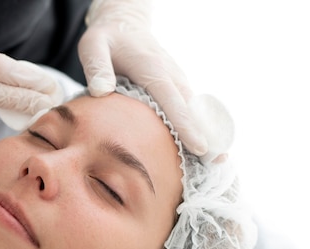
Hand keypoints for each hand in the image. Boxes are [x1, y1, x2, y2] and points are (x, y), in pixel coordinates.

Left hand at [79, 0, 228, 158]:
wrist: (124, 24)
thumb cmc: (106, 39)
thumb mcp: (93, 46)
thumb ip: (96, 67)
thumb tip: (101, 91)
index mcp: (152, 69)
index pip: (173, 101)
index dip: (187, 125)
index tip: (199, 147)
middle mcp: (170, 76)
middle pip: (191, 111)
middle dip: (205, 135)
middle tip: (217, 162)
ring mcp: (176, 81)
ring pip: (194, 111)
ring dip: (205, 133)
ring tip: (215, 162)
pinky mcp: (176, 87)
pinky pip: (189, 110)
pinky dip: (196, 128)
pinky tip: (200, 149)